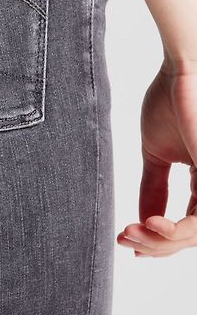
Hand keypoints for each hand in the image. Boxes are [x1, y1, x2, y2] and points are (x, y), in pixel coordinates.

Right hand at [117, 59, 196, 256]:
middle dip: (154, 244)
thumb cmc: (171, 100)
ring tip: (132, 232)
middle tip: (124, 237)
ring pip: (194, 234)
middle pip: (188, 236)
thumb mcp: (155, 154)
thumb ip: (152, 188)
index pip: (185, 224)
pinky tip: (151, 224)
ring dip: (160, 241)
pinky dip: (175, 230)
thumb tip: (141, 221)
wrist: (182, 71)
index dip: (157, 239)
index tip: (125, 238)